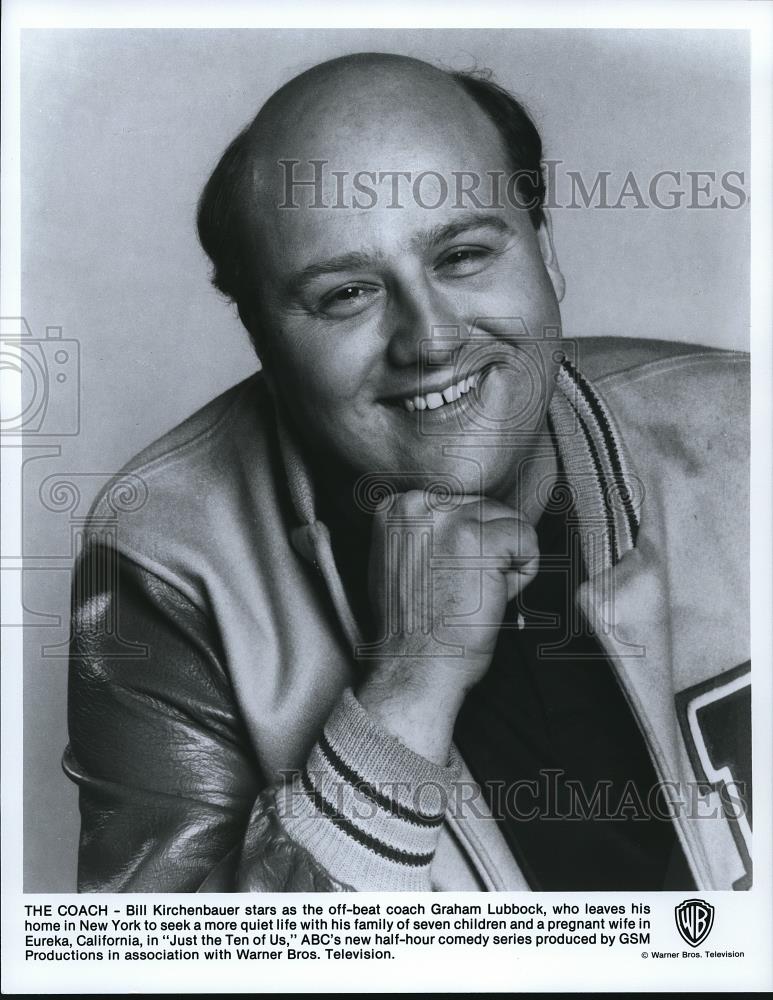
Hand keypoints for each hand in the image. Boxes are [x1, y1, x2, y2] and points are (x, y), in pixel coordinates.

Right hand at [357, 490, 538, 762]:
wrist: (415, 666)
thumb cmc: (413, 625)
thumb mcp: (400, 561)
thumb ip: (424, 531)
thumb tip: (461, 515)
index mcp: (396, 505)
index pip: (460, 506)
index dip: (465, 546)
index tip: (445, 578)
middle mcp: (417, 502)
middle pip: (485, 509)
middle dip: (488, 551)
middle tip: (462, 591)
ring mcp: (448, 518)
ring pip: (509, 522)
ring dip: (505, 560)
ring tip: (474, 593)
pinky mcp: (479, 539)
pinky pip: (527, 539)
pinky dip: (523, 573)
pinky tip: (493, 596)